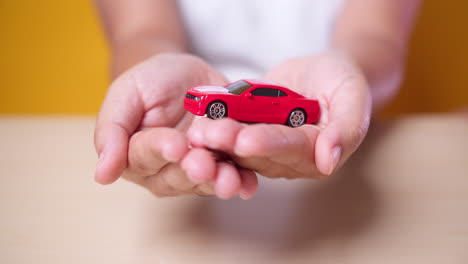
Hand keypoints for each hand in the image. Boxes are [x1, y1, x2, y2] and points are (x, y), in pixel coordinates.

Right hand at [94, 53, 257, 198]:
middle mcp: (166, 169)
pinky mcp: (223, 163)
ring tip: (231, 179)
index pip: (146, 156)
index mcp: (137, 154)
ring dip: (220, 181)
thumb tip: (101, 175)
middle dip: (194, 171)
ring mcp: (197, 169)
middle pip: (179, 176)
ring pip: (207, 181)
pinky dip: (243, 180)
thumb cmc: (149, 83)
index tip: (175, 146)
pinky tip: (249, 184)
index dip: (161, 150)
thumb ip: (111, 130)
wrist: (182, 75)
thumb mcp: (126, 94)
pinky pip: (234, 174)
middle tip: (205, 164)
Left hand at [187, 52, 371, 178]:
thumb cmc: (341, 82)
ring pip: (238, 147)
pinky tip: (197, 119)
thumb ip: (348, 128)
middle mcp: (288, 159)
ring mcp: (265, 149)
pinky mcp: (248, 135)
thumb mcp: (352, 96)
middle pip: (258, 152)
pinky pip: (229, 131)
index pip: (291, 149)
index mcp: (316, 154)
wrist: (319, 73)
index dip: (269, 144)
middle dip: (234, 143)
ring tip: (199, 130)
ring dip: (218, 139)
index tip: (247, 139)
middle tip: (211, 134)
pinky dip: (214, 124)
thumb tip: (329, 162)